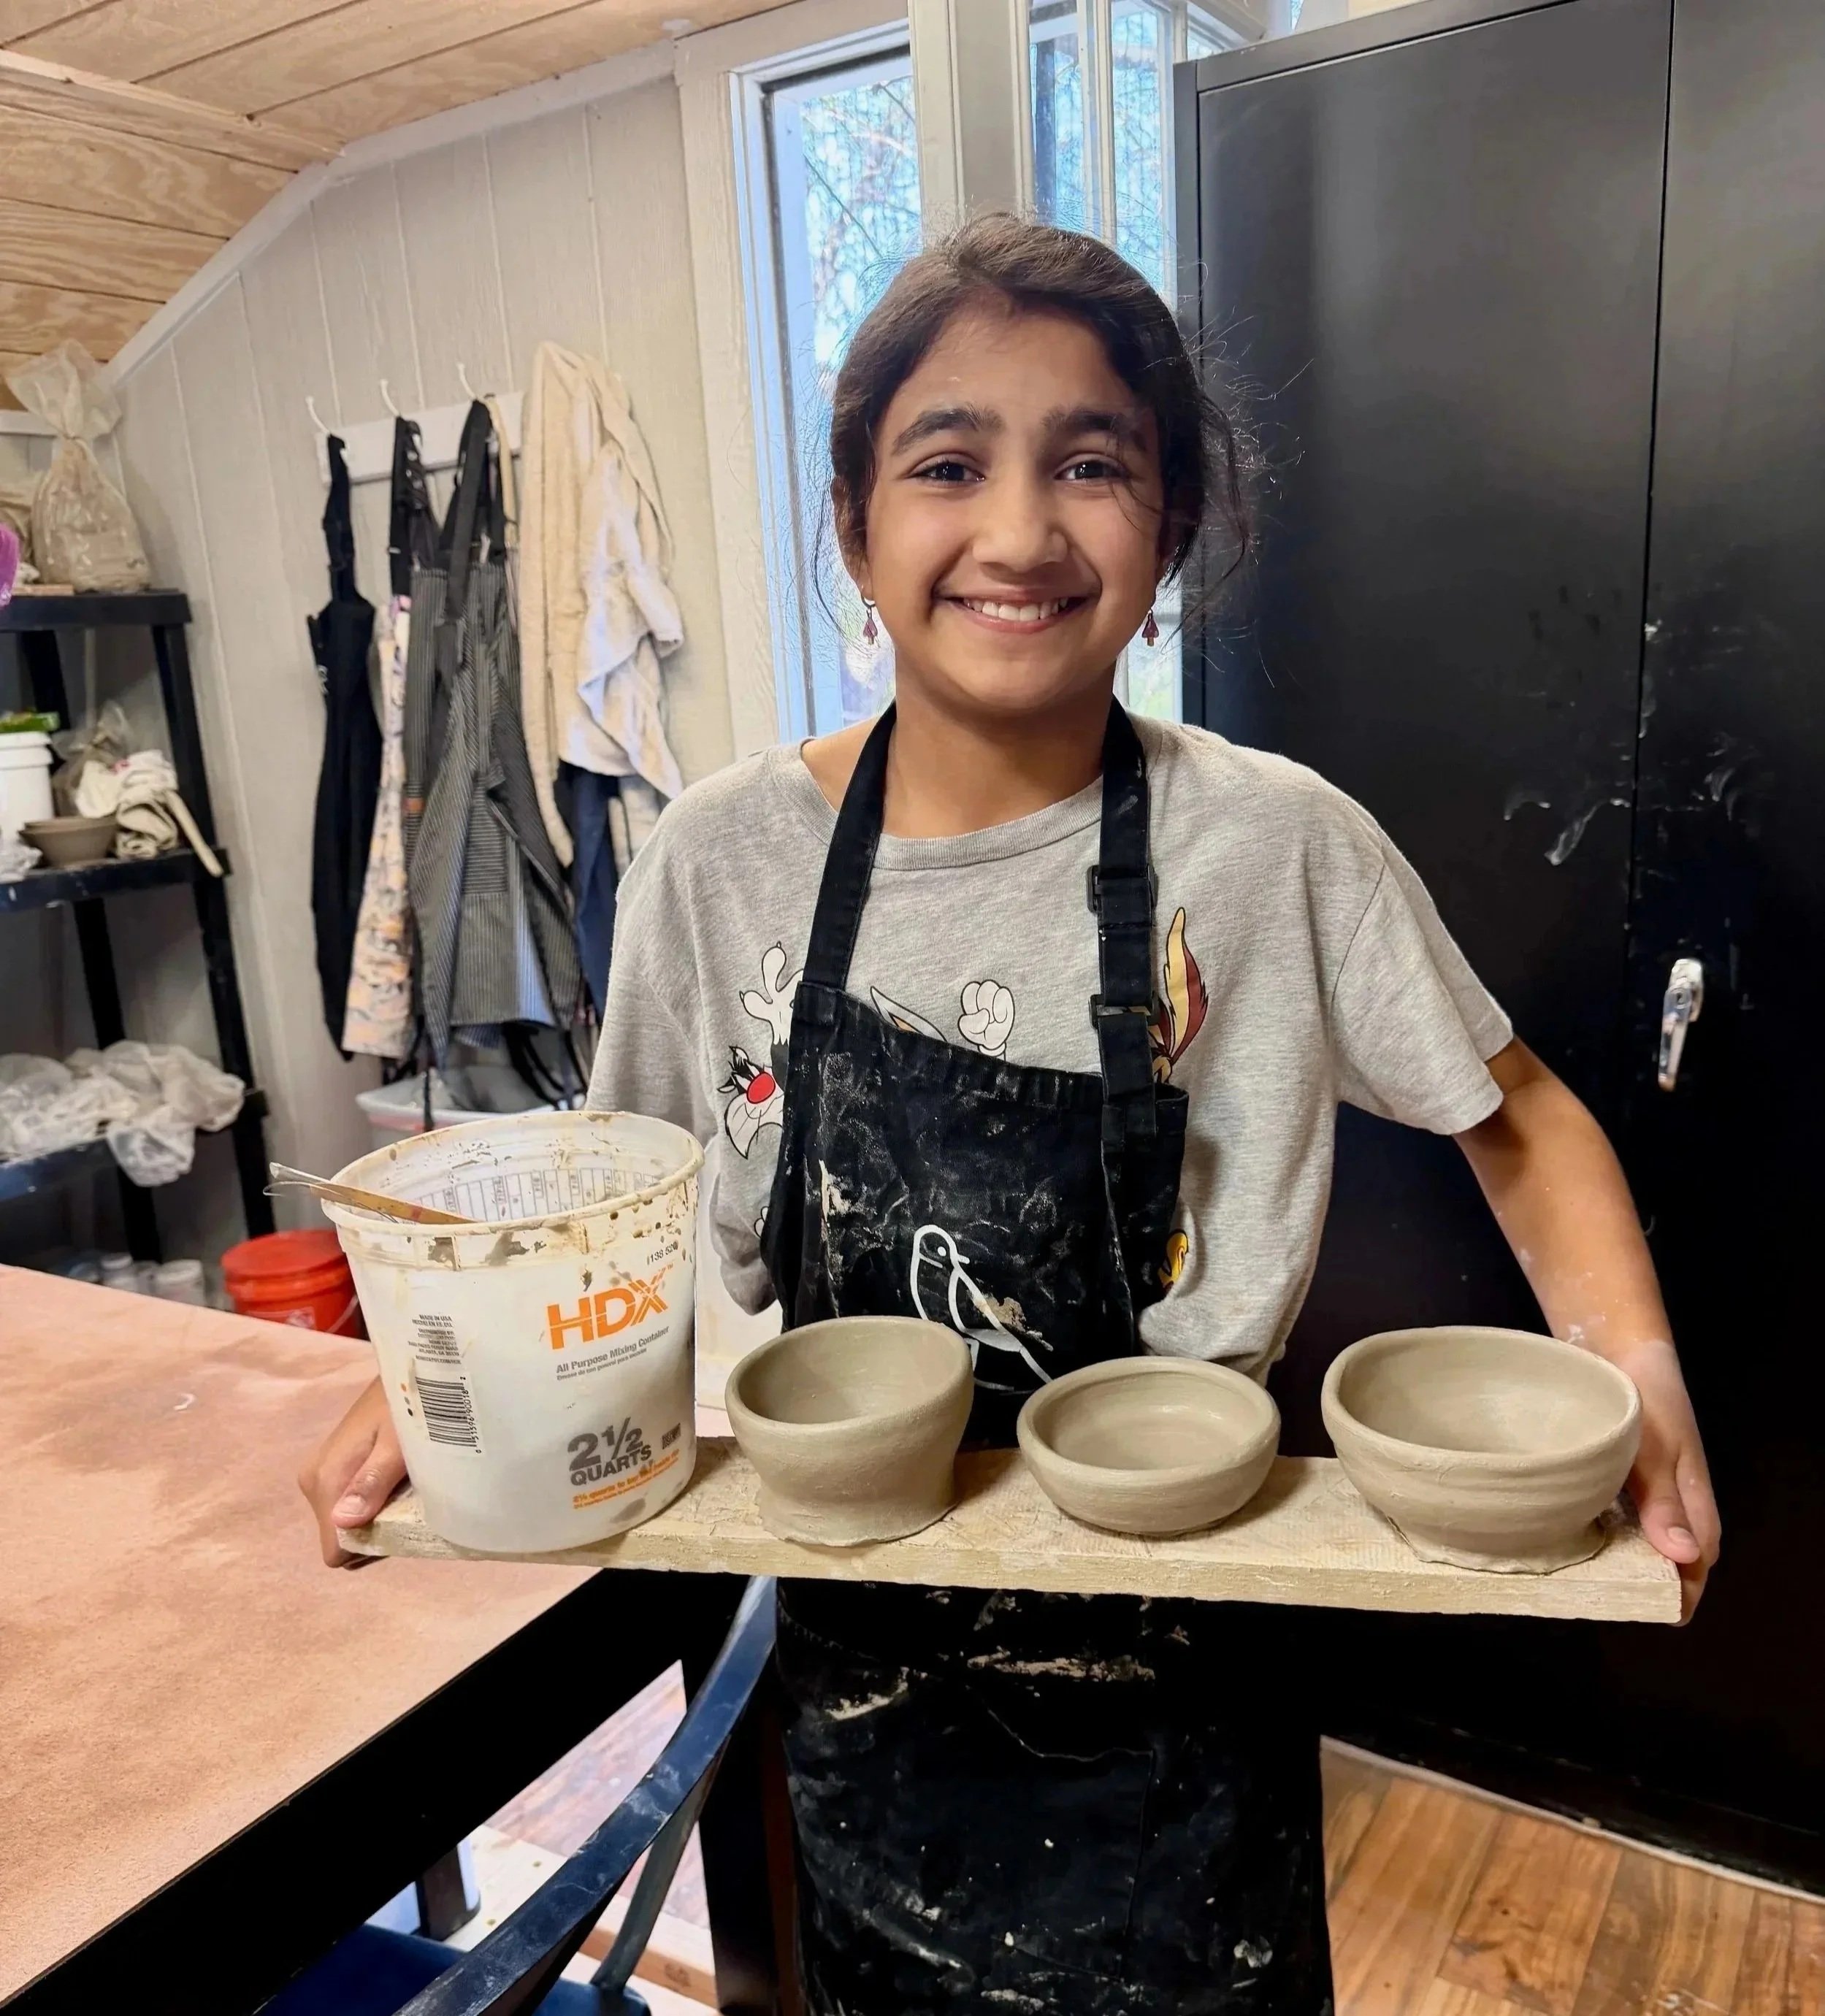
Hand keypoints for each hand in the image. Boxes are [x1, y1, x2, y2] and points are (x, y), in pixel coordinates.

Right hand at [297, 1377, 405, 1567]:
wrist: (410, 1368)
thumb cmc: (409, 1401)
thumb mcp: (400, 1441)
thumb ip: (373, 1480)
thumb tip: (342, 1523)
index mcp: (323, 1481)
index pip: (335, 1550)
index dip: (370, 1548)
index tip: (402, 1524)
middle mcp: (315, 1481)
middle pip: (342, 1539)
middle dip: (377, 1533)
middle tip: (411, 1502)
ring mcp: (323, 1474)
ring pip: (349, 1524)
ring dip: (380, 1517)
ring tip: (409, 1487)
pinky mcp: (335, 1467)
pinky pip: (353, 1504)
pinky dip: (378, 1502)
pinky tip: (401, 1481)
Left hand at [1610, 1337, 1720, 1618]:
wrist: (1618, 1350)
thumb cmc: (1645, 1398)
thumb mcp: (1656, 1446)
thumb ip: (1667, 1500)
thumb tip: (1684, 1557)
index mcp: (1694, 1499)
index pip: (1698, 1562)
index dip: (1679, 1592)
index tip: (1648, 1611)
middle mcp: (1673, 1502)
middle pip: (1670, 1559)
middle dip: (1646, 1583)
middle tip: (1603, 1600)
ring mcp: (1646, 1491)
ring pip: (1641, 1542)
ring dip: (1621, 1561)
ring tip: (1582, 1580)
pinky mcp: (1618, 1479)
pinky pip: (1616, 1519)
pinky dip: (1601, 1534)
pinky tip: (1569, 1539)